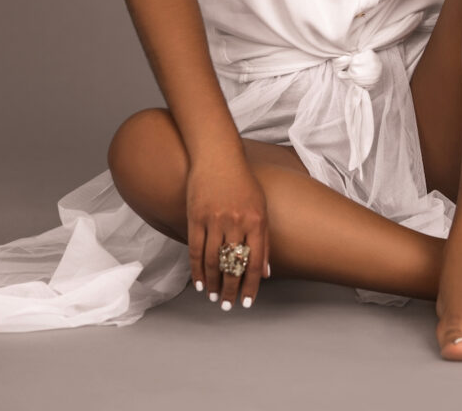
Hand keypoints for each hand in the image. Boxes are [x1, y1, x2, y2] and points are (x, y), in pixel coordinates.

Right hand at [186, 152, 269, 309]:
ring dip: (214, 283)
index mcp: (256, 220)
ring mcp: (215, 219)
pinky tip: (200, 283)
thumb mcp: (261, 206)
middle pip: (233, 265)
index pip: (255, 261)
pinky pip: (196, 250)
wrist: (218, 156)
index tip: (248, 302)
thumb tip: (266, 271)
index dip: (251, 285)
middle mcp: (237, 221)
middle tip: (228, 305)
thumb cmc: (243, 182)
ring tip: (214, 297)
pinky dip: (197, 270)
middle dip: (231, 289)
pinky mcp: (196, 217)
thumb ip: (264, 238)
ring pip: (214, 261)